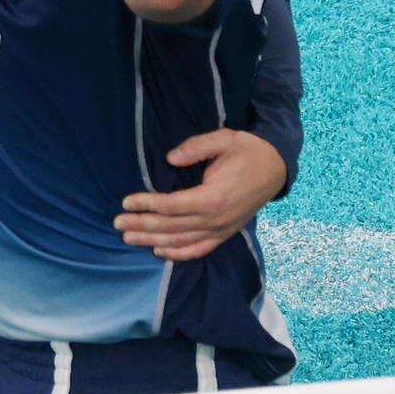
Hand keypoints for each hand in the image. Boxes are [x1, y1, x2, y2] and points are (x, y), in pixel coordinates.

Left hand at [115, 129, 288, 261]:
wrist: (276, 167)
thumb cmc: (247, 151)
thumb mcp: (223, 140)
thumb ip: (195, 148)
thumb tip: (170, 158)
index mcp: (213, 197)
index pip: (172, 206)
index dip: (147, 204)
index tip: (127, 201)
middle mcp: (216, 219)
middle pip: (171, 226)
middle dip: (142, 225)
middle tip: (118, 222)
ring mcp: (221, 230)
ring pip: (181, 241)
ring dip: (153, 240)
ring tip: (129, 237)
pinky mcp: (225, 233)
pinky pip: (200, 249)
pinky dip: (179, 253)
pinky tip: (159, 251)